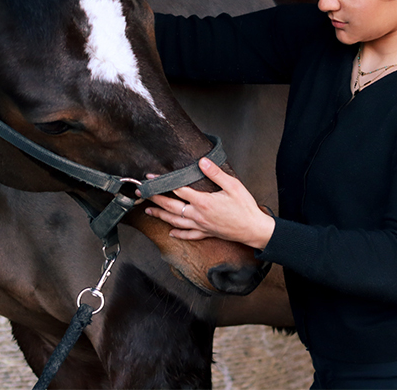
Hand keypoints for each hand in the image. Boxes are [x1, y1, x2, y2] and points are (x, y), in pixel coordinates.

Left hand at [145, 158, 275, 248]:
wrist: (254, 229)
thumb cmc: (245, 207)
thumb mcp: (233, 186)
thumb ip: (215, 173)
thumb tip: (202, 161)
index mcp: (203, 202)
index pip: (177, 190)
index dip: (163, 183)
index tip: (151, 178)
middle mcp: (198, 215)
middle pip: (171, 206)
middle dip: (154, 199)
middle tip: (142, 194)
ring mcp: (201, 226)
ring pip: (175, 221)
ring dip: (160, 215)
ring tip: (148, 211)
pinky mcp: (206, 233)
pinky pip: (188, 235)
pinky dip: (178, 233)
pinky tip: (171, 232)